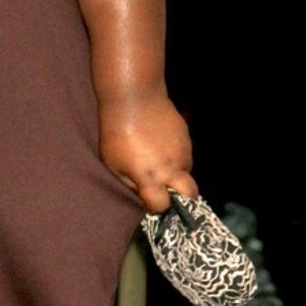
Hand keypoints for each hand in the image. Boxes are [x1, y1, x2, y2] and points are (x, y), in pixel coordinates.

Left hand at [98, 92, 196, 213]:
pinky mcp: (187, 139)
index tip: (150, 202)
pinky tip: (161, 146)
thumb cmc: (117, 133)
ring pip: (187, 173)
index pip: (163, 206)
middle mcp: (172, 168)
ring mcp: (183, 152)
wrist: (135, 99)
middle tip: (168, 193)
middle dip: (183, 199)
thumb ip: (130, 185)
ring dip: (176, 175)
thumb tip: (143, 195)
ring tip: (157, 161)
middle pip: (190, 195)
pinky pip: (186, 156)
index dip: (156, 207)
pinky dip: (176, 157)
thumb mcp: (114, 165)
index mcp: (151, 177)